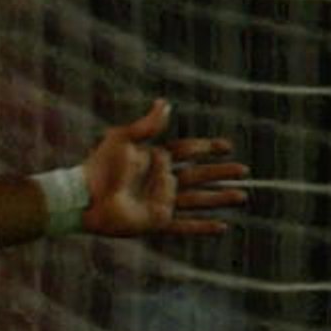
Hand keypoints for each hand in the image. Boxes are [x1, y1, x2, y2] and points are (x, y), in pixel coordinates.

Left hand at [81, 98, 248, 236]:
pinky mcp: (156, 221)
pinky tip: (222, 227)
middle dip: (221, 173)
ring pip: (198, 200)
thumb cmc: (100, 166)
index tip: (227, 146)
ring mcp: (160, 202)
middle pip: (199, 175)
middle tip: (244, 170)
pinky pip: (184, 226)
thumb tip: (165, 103)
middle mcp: (160, 181)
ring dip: (220, 198)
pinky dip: (203, 227)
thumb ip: (147, 125)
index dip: (207, 148)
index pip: (187, 151)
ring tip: (243, 196)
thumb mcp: (123, 138)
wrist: (85, 198)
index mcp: (154, 159)